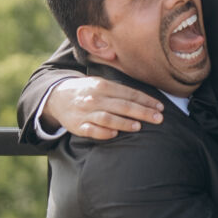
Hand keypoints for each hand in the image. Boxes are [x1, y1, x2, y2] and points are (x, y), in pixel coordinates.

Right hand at [42, 75, 164, 140]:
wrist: (57, 97)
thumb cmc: (87, 91)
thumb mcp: (101, 84)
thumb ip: (120, 91)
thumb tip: (145, 100)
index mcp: (103, 86)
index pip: (129, 93)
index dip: (146, 101)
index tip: (160, 108)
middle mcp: (95, 98)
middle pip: (122, 106)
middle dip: (142, 112)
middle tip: (158, 118)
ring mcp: (86, 112)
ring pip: (107, 118)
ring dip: (124, 122)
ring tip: (138, 126)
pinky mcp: (78, 126)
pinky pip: (92, 130)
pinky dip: (104, 132)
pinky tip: (115, 134)